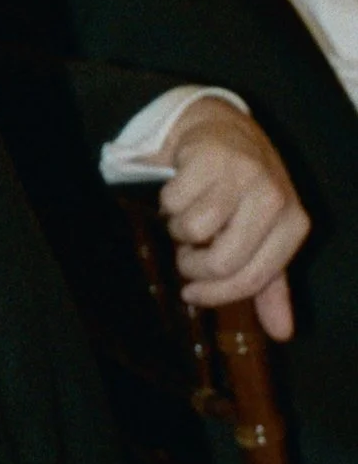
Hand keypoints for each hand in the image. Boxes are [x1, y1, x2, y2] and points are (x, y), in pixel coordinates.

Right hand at [161, 96, 307, 338]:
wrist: (223, 131)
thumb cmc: (245, 193)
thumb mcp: (266, 237)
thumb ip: (271, 285)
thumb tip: (281, 332)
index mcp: (293, 223)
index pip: (253, 278)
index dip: (216, 294)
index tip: (192, 294)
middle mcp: (274, 197)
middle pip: (222, 261)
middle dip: (194, 266)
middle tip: (187, 256)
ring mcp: (241, 174)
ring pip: (192, 230)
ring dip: (179, 229)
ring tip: (189, 215)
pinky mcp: (209, 157)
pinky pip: (173, 202)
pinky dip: (168, 203)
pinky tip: (182, 191)